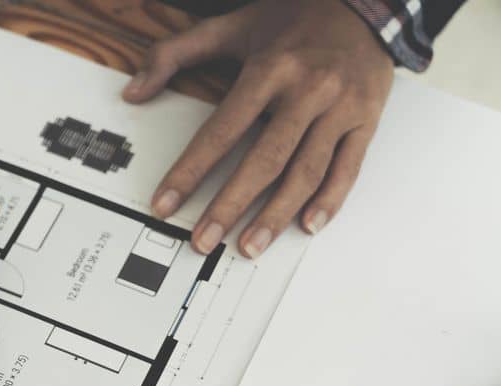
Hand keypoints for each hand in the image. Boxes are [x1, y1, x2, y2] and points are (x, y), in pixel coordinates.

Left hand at [122, 0, 394, 257]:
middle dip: (230, 206)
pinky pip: (349, 167)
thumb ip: (174, 53)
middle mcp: (309, 90)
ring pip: (306, 171)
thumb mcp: (230, 25)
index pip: (221, 130)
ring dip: (276, 215)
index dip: (191, 171)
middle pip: (265, 160)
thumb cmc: (291, 19)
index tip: (165, 203)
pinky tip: (307, 226)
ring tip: (249, 246)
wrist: (364, 2)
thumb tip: (132, 90)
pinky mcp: (368, 119)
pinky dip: (330, 200)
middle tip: (203, 241)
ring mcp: (342, 107)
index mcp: (270, 69)